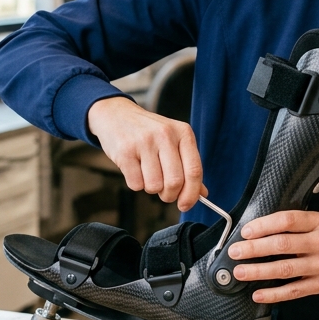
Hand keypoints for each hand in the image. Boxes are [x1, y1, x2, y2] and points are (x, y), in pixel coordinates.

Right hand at [87, 96, 205, 212]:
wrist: (116, 115)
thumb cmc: (148, 132)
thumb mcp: (173, 141)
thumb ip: (188, 166)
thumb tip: (202, 193)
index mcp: (183, 133)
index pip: (194, 171)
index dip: (192, 194)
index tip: (185, 205)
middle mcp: (165, 135)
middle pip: (175, 182)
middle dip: (169, 195)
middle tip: (164, 192)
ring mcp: (144, 142)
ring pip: (154, 186)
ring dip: (151, 188)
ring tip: (147, 174)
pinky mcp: (125, 151)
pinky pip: (136, 184)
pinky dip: (136, 184)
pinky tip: (134, 169)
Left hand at [226, 210, 318, 303]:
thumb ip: (294, 225)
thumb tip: (257, 231)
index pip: (287, 220)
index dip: (264, 225)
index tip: (246, 231)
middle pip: (283, 245)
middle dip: (254, 249)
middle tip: (235, 252)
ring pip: (285, 269)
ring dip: (259, 271)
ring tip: (240, 272)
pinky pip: (294, 291)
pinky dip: (274, 294)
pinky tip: (258, 294)